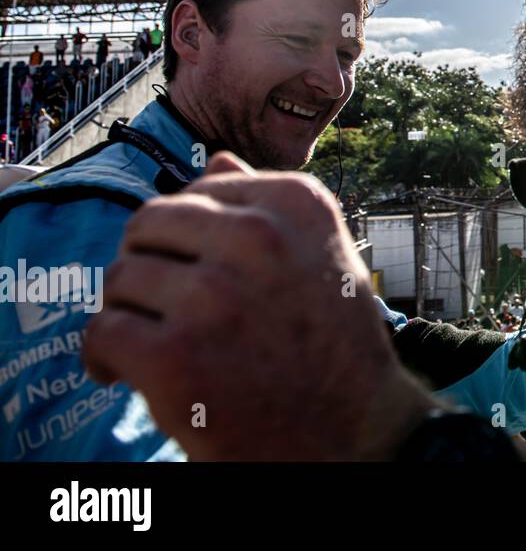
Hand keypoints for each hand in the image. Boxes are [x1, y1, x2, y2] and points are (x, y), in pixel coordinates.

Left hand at [83, 151, 432, 459]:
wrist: (356, 432)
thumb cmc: (337, 345)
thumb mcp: (322, 257)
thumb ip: (268, 209)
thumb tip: (217, 160)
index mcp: (296, 203)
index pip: (200, 190)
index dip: (187, 235)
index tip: (195, 270)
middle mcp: (257, 238)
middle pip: (150, 223)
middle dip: (148, 262)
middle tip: (161, 304)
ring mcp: (213, 296)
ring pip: (122, 276)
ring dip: (128, 310)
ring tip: (154, 340)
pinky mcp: (174, 355)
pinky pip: (103, 330)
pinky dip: (103, 356)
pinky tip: (125, 373)